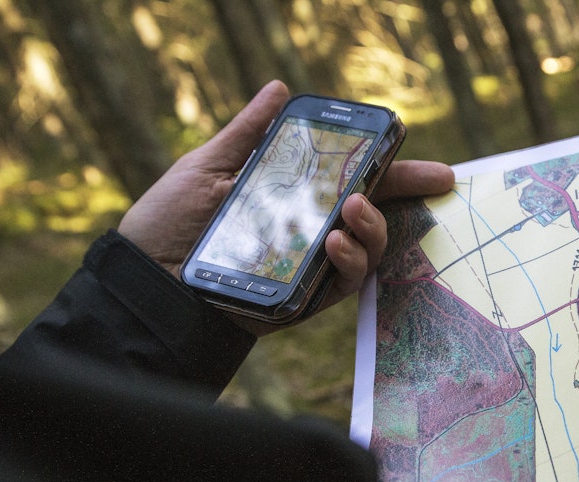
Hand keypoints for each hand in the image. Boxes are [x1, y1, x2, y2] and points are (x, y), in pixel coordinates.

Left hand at [118, 80, 453, 331]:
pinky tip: (335, 240)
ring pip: (369, 245)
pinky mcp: (305, 296)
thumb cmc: (170, 222)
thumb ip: (248, 135)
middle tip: (433, 179)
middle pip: (375, 208)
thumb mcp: (208, 167)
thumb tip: (278, 89)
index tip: (433, 161)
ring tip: (354, 206)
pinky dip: (350, 260)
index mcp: (294, 192)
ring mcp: (311, 262)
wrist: (146, 278)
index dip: (395, 167)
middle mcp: (311, 227)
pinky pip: (345, 280)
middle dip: (411, 192)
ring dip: (375, 224)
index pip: (354, 175)